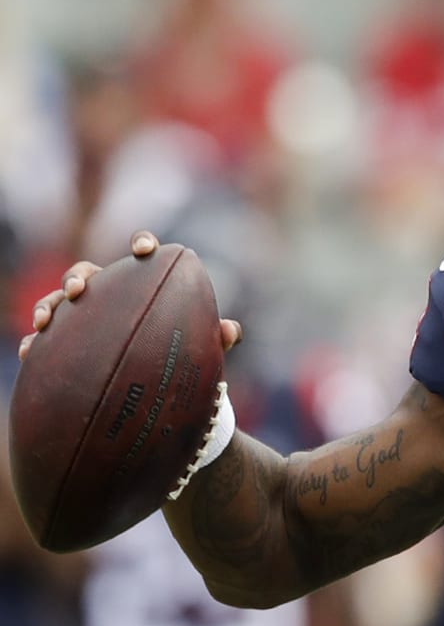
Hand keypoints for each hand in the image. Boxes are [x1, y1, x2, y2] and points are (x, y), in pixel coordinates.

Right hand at [18, 231, 242, 360]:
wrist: (164, 383)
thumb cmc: (186, 353)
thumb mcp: (204, 347)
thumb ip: (218, 336)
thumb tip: (231, 330)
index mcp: (144, 284)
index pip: (144, 254)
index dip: (142, 243)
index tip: (145, 249)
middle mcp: (111, 293)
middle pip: (87, 271)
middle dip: (78, 277)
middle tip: (78, 291)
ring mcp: (86, 314)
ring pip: (59, 299)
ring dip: (50, 304)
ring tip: (45, 320)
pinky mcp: (69, 339)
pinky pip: (49, 336)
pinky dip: (38, 341)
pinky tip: (30, 352)